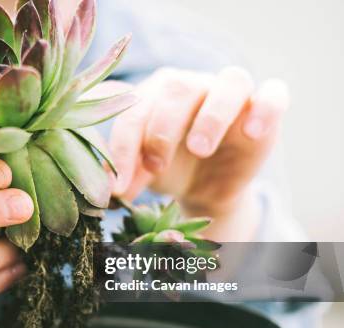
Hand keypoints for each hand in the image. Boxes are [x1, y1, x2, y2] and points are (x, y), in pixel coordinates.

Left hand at [110, 67, 289, 238]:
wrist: (204, 188)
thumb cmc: (167, 169)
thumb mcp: (142, 171)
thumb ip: (126, 170)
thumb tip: (110, 186)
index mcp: (155, 94)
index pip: (135, 110)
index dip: (123, 147)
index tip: (120, 186)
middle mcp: (192, 85)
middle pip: (178, 88)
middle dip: (161, 130)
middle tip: (156, 166)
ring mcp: (230, 93)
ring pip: (230, 81)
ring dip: (212, 116)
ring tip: (199, 150)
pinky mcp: (263, 109)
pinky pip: (275, 94)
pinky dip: (267, 108)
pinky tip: (252, 133)